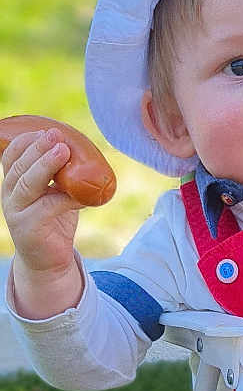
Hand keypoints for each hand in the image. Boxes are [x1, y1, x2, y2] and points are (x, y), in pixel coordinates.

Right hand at [1, 127, 79, 273]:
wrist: (48, 261)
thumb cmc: (53, 223)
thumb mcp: (55, 195)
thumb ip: (62, 178)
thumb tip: (85, 155)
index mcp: (13, 183)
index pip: (11, 156)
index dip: (26, 141)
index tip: (47, 130)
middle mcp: (9, 195)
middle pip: (19, 166)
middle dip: (37, 147)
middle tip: (56, 134)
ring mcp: (17, 211)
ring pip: (28, 183)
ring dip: (45, 165)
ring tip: (63, 151)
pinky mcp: (29, 227)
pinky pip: (49, 207)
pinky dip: (67, 197)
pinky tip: (83, 194)